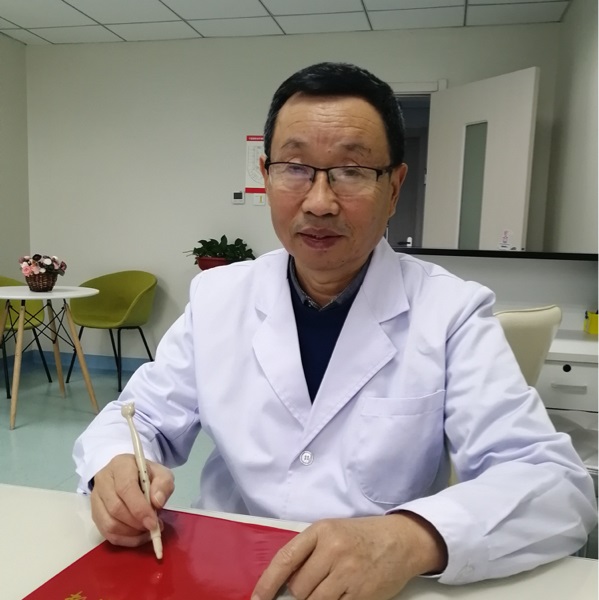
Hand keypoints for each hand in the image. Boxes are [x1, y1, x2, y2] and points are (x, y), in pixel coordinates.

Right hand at [90, 453, 174, 546]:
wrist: (130, 474)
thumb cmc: (146, 474)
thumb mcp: (161, 473)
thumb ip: (163, 485)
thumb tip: (157, 503)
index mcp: (120, 465)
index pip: (126, 488)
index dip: (139, 508)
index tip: (153, 522)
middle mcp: (103, 480)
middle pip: (116, 508)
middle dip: (137, 523)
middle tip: (153, 527)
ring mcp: (96, 498)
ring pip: (109, 524)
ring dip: (131, 533)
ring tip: (147, 530)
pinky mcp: (95, 514)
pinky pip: (107, 533)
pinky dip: (125, 540)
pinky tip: (138, 536)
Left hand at [252, 512, 446, 599]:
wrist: (400, 540)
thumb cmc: (361, 537)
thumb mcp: (332, 532)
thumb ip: (308, 552)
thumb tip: (283, 584)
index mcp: (321, 531)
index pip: (285, 559)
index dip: (267, 583)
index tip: (256, 599)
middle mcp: (333, 550)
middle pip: (299, 588)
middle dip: (301, 592)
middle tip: (317, 582)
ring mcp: (348, 573)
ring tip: (331, 587)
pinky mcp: (362, 594)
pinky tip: (342, 594)